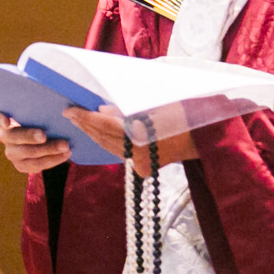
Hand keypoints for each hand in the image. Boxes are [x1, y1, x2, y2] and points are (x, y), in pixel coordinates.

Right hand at [0, 107, 70, 173]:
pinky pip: (35, 165)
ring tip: (65, 146)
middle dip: (28, 136)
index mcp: (6, 118)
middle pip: (12, 136)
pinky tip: (65, 154)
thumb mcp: (42, 109)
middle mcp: (5, 135)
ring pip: (26, 153)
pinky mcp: (21, 165)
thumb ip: (43, 106)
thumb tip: (65, 107)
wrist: (53, 136)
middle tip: (44, 135)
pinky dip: (52, 160)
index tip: (7, 122)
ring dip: (47, 150)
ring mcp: (12, 152)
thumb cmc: (45, 117)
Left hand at [68, 107, 198, 176]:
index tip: (70, 110)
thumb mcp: (155, 104)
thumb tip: (102, 109)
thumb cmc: (183, 114)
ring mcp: (140, 163)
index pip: (106, 125)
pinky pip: (118, 154)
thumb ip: (126, 108)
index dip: (86, 117)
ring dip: (93, 134)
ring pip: (108, 148)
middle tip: (70, 113)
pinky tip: (97, 134)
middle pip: (104, 138)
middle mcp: (139, 152)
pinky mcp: (142, 169)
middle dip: (86, 125)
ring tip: (80, 121)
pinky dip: (106, 143)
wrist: (203, 138)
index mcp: (143, 134)